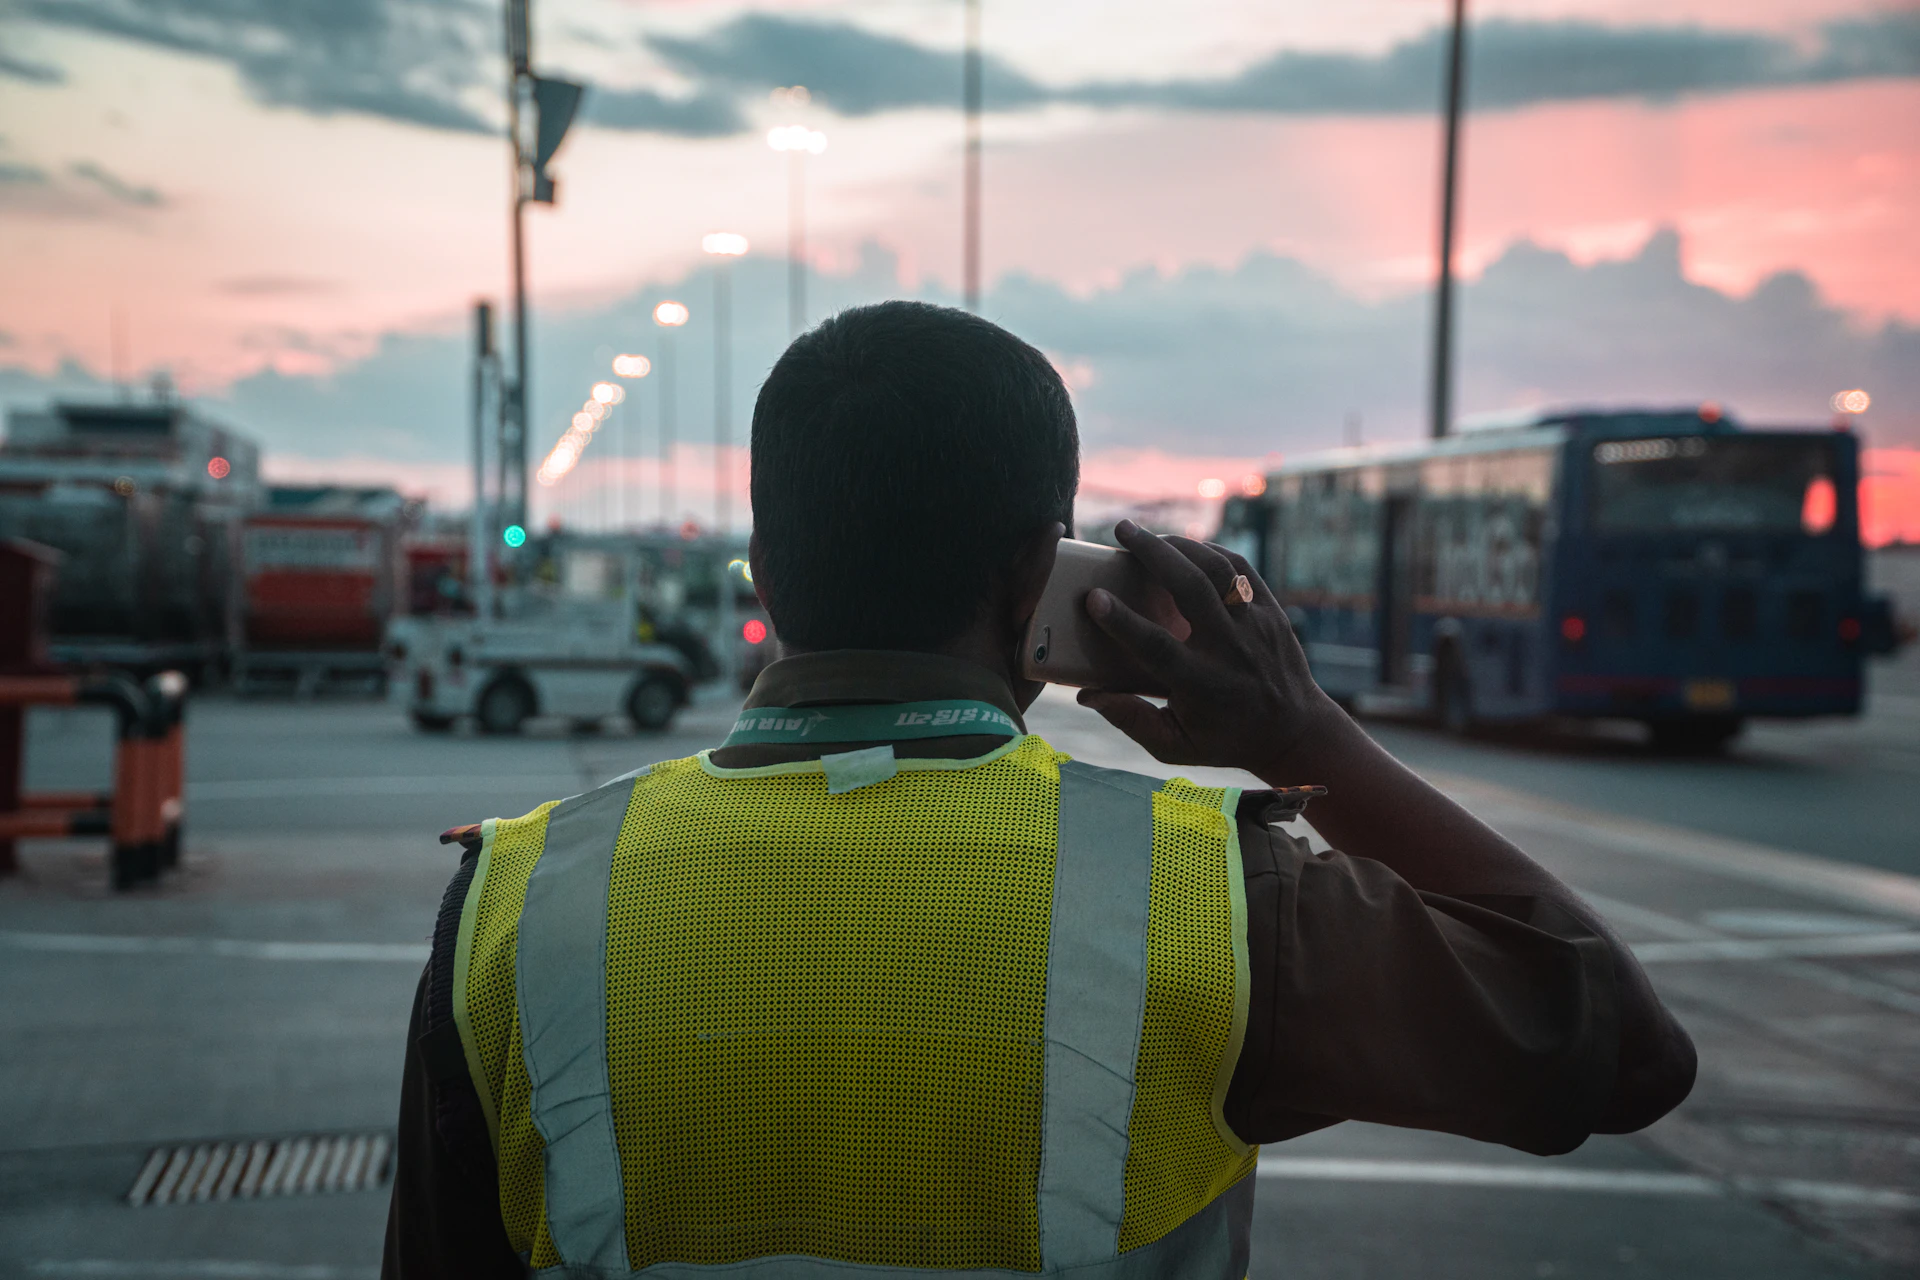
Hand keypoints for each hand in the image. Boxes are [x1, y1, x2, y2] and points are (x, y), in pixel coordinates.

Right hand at [1076, 520, 1347, 783]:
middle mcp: (1231, 650)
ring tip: (1148, 535)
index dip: (1123, 622)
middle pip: (1190, 589)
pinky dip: (1210, 551)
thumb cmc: (1225, 739)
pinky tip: (1185, 547)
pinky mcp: (1271, 612)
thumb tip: (1087, 695)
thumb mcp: (1175, 745)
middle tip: (1121, 530)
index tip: (1094, 597)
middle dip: (1153, 553)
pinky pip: (1240, 568)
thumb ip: (1131, 720)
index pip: (1157, 647)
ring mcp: (1256, 626)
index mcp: (1202, 686)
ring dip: (1180, 545)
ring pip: (1217, 570)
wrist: (1294, 731)